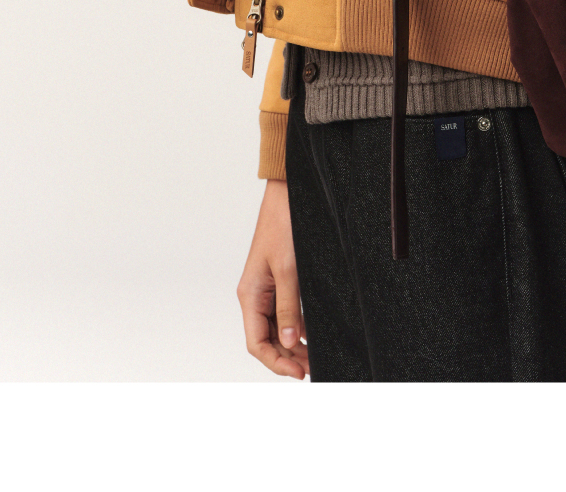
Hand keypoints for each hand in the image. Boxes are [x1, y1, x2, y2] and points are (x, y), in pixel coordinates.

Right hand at [237, 178, 306, 379]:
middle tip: (313, 369)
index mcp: (250, 295)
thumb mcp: (288, 269)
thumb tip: (290, 342)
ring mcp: (268, 290)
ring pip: (277, 329)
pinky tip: (312, 336)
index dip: (276, 362)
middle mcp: (256, 296)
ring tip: (315, 358)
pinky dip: (298, 328)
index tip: (299, 372)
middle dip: (288, 357)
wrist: (287, 193)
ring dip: (293, 345)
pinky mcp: (280, 282)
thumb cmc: (283, 224)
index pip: (257, 343)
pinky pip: (286, 313)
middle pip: (267, 340)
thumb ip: (288, 307)